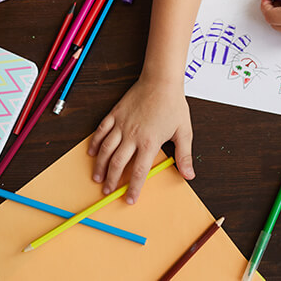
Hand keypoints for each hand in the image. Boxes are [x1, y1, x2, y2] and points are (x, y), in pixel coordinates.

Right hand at [87, 77, 193, 203]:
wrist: (161, 81)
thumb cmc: (174, 105)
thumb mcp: (184, 132)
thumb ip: (184, 155)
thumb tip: (189, 175)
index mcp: (149, 143)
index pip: (138, 172)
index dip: (133, 188)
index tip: (130, 199)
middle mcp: (132, 136)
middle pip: (117, 164)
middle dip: (111, 180)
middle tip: (107, 191)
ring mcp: (121, 125)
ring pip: (105, 149)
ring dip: (99, 166)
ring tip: (97, 178)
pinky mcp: (114, 114)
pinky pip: (100, 131)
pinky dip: (94, 143)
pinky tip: (91, 153)